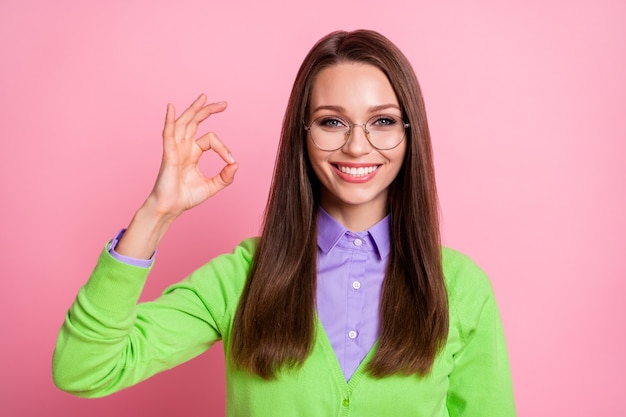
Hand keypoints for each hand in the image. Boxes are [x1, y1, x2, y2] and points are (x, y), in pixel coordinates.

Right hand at [146, 94, 238, 217]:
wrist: (171, 208)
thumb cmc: (186, 197)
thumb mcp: (212, 186)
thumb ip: (225, 176)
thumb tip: (236, 164)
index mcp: (193, 153)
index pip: (210, 139)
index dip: (224, 148)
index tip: (231, 162)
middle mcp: (183, 147)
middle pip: (195, 122)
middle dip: (208, 111)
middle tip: (224, 104)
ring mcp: (175, 149)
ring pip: (184, 123)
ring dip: (193, 109)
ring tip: (204, 97)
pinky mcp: (168, 154)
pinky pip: (168, 133)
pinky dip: (169, 120)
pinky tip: (171, 107)